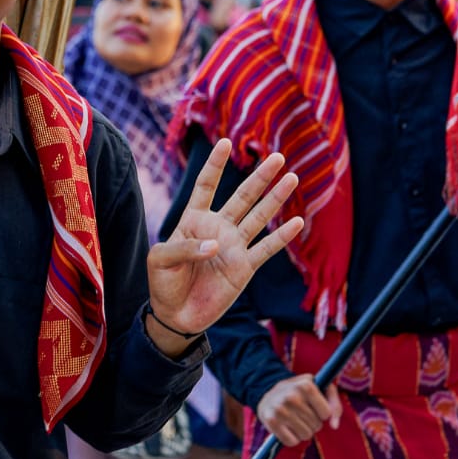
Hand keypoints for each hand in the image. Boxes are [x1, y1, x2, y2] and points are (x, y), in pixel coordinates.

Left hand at [144, 142, 302, 356]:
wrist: (175, 315)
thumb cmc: (163, 283)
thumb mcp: (160, 260)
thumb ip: (184, 248)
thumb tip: (217, 246)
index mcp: (193, 220)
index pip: (206, 186)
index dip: (215, 165)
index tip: (226, 143)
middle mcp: (218, 228)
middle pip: (241, 197)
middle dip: (259, 177)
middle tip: (278, 157)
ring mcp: (233, 247)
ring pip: (258, 217)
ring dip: (275, 199)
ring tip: (292, 178)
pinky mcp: (244, 268)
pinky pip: (266, 249)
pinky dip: (281, 237)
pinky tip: (297, 222)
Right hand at [257, 374, 341, 445]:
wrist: (268, 394)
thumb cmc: (300, 393)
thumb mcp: (320, 389)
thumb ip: (334, 404)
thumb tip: (335, 426)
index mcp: (306, 385)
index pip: (326, 413)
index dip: (322, 412)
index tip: (313, 405)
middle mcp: (292, 396)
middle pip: (317, 425)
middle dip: (312, 422)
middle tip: (302, 412)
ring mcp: (280, 410)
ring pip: (306, 435)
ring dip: (303, 431)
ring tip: (294, 420)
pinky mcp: (271, 422)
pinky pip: (292, 442)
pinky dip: (292, 438)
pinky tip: (286, 428)